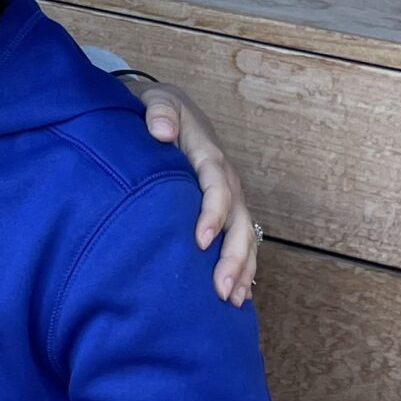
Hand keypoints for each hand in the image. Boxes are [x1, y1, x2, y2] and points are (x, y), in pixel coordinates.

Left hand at [131, 77, 259, 303]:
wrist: (165, 110)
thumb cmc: (155, 110)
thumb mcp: (155, 100)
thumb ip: (158, 111)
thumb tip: (160, 131)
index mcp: (208, 153)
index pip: (216, 185)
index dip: (213, 213)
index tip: (200, 241)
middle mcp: (225, 177)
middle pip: (239, 219)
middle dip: (234, 255)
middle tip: (222, 288)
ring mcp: (229, 194)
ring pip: (245, 234)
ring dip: (243, 268)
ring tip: (234, 300)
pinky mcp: (225, 208)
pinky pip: (241, 238)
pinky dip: (244, 266)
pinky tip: (239, 295)